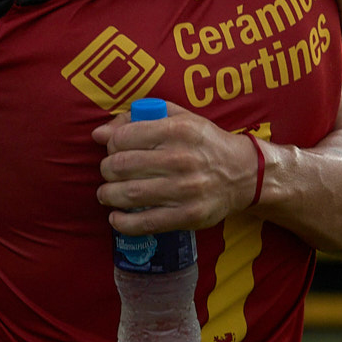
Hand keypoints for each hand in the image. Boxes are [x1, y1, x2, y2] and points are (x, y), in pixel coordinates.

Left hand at [91, 102, 261, 234]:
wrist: (243, 174)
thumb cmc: (204, 143)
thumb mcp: (179, 118)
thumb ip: (138, 118)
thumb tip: (98, 134)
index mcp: (179, 130)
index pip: (125, 137)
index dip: (111, 144)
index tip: (113, 150)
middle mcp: (182, 159)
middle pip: (122, 166)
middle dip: (107, 170)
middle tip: (109, 173)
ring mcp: (186, 190)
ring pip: (130, 194)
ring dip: (108, 195)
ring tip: (107, 194)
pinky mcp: (189, 216)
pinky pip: (146, 222)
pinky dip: (123, 223)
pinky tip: (116, 218)